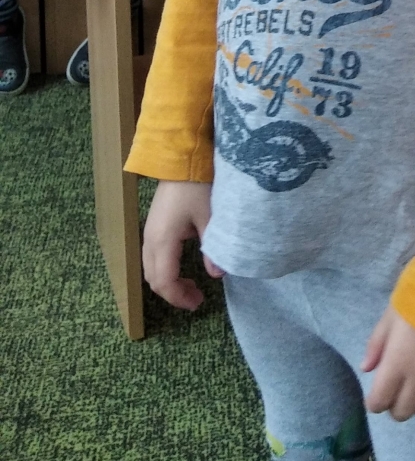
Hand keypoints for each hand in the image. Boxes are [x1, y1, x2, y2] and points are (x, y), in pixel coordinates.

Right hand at [141, 179, 223, 309]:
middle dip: (172, 293)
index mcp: (162, 240)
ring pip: (151, 267)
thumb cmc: (197, 185)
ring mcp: (150, 231)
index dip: (178, 297)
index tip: (198, 303)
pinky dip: (166, 268)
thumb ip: (213, 248)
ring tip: (192, 285)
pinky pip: (153, 256)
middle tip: (197, 298)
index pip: (164, 281)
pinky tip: (184, 265)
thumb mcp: (209, 216)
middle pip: (153, 278)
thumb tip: (218, 274)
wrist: (182, 157)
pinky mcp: (154, 224)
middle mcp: (150, 239)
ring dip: (168, 281)